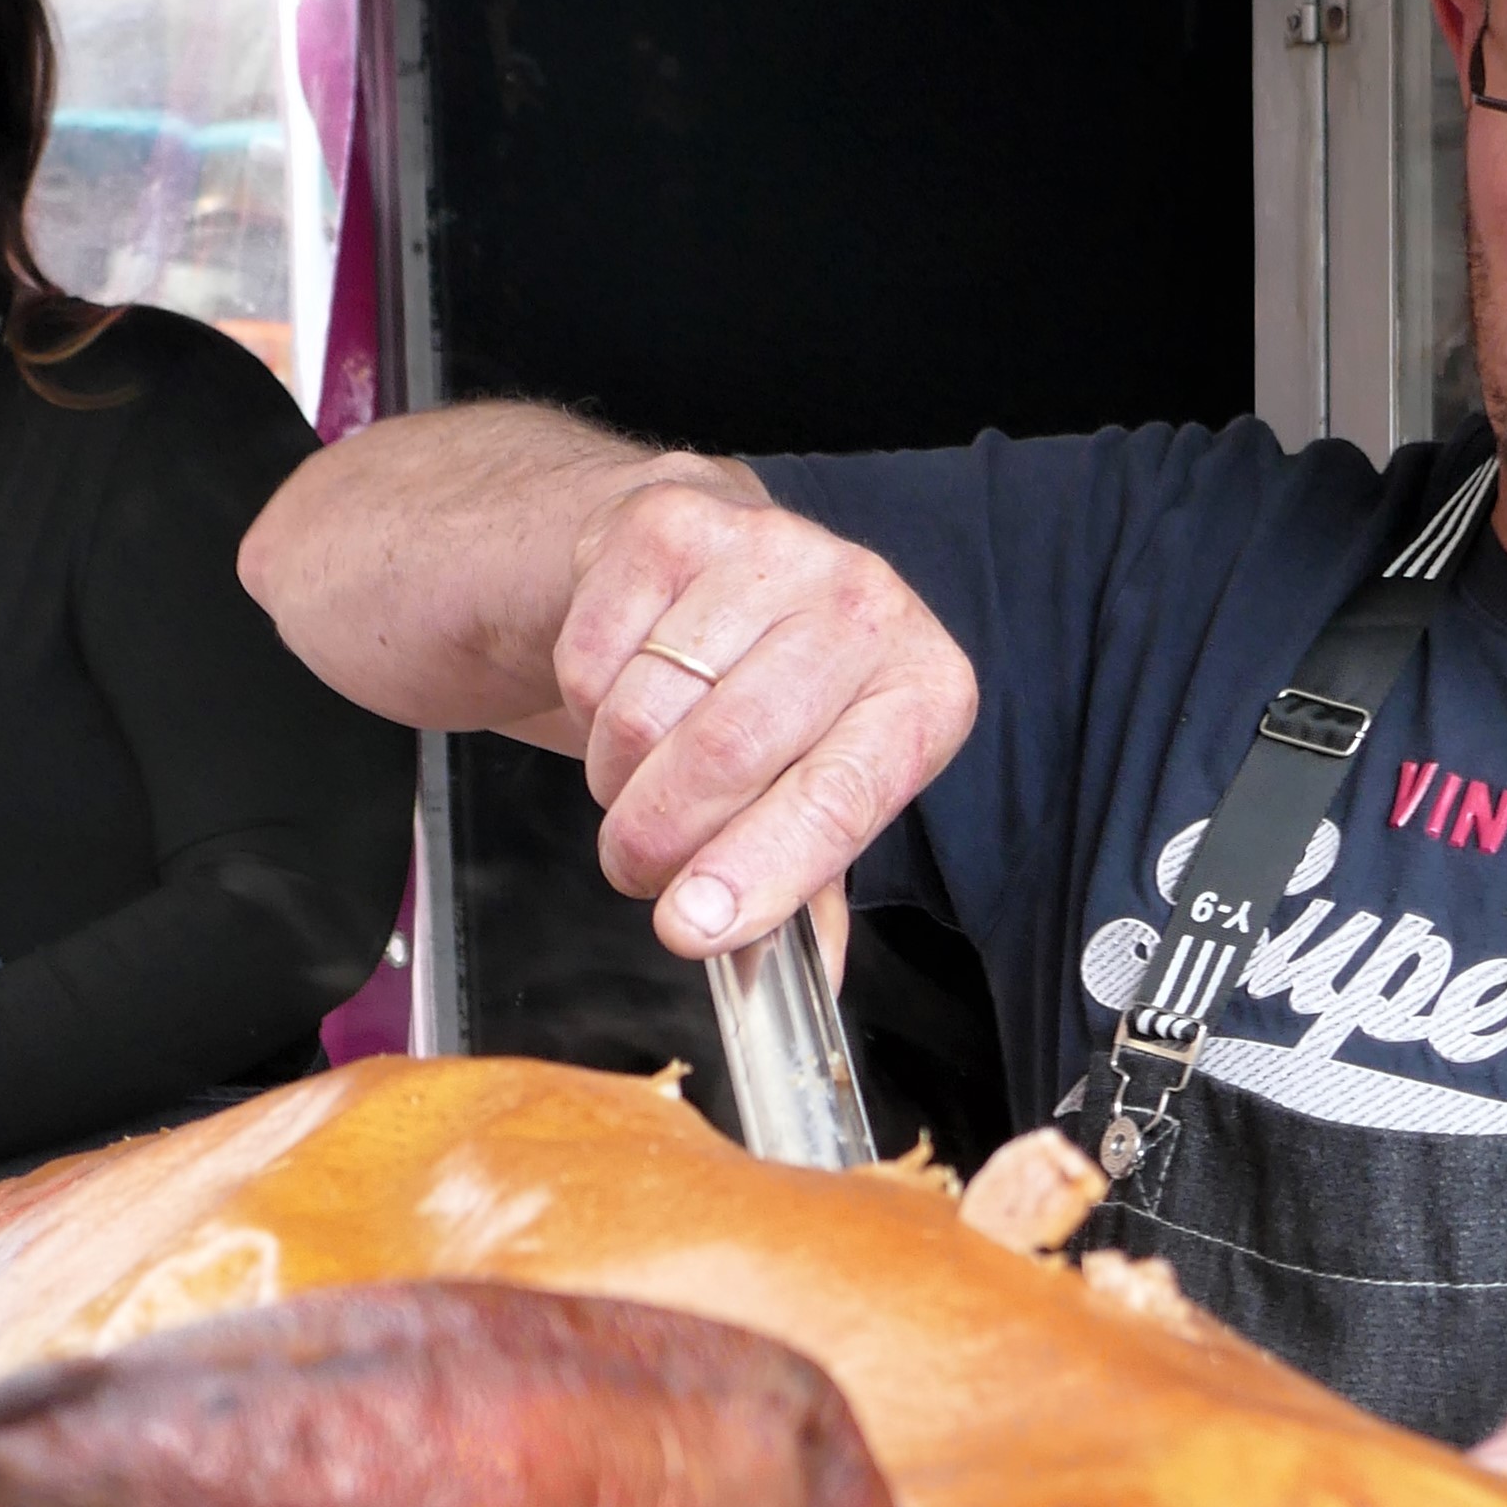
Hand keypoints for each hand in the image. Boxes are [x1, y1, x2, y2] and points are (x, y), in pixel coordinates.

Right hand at [555, 465, 977, 960]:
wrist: (707, 571)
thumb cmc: (777, 700)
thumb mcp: (817, 789)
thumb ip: (812, 886)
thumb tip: (815, 986)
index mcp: (922, 689)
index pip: (841, 797)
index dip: (760, 871)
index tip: (692, 928)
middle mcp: (863, 604)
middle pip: (729, 753)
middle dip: (660, 839)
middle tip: (639, 870)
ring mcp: (768, 548)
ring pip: (647, 711)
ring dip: (619, 778)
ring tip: (638, 778)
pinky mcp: (670, 520)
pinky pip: (592, 658)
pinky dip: (584, 706)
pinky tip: (620, 694)